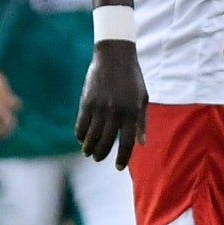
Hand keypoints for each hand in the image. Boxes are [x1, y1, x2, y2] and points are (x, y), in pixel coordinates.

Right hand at [76, 40, 148, 168]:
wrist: (114, 57)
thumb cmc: (132, 79)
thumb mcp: (143, 98)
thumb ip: (141, 122)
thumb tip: (142, 143)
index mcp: (132, 112)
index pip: (127, 142)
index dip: (122, 157)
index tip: (118, 167)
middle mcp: (115, 111)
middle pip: (107, 141)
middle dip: (102, 154)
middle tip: (99, 159)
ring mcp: (99, 107)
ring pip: (92, 136)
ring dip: (89, 148)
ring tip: (89, 153)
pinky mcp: (86, 102)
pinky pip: (81, 124)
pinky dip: (80, 135)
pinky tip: (82, 139)